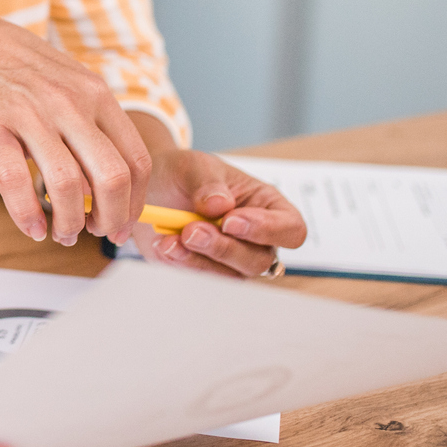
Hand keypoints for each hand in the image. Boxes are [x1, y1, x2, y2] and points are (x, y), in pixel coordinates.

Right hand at [0, 15, 151, 245]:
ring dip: (69, 222)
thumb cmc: (26, 77)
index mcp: (96, 95)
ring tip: (64, 234)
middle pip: (110, 177)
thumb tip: (116, 191)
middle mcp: (69, 103)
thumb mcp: (73, 89)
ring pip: (66, 185)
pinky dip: (27, 215)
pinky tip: (33, 228)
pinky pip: (15, 182)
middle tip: (100, 233)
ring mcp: (30, 114)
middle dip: (110, 219)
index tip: (124, 223)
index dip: (135, 202)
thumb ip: (97, 131)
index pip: (136, 159)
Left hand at [131, 149, 307, 277]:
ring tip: (172, 239)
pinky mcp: (205, 270)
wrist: (154, 188)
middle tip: (192, 230)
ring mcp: (232, 259)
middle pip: (260, 260)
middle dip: (224, 248)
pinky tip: (164, 244)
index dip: (267, 230)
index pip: (291, 229)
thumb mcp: (196, 166)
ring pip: (231, 276)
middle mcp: (256, 238)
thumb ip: (208, 183)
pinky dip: (181, 264)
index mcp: (267, 206)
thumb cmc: (186, 174)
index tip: (230, 220)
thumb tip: (220, 205)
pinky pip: (202, 279)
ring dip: (200, 260)